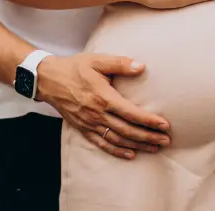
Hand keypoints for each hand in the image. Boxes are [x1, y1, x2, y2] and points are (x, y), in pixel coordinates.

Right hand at [36, 53, 170, 159]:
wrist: (48, 79)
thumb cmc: (74, 67)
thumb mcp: (97, 60)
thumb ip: (119, 63)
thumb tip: (141, 66)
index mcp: (103, 97)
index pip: (131, 112)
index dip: (149, 120)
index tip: (164, 125)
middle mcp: (97, 113)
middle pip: (127, 130)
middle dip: (148, 136)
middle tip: (166, 140)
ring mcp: (89, 123)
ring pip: (117, 139)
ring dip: (137, 145)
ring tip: (154, 147)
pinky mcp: (82, 128)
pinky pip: (101, 143)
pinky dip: (117, 150)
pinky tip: (130, 154)